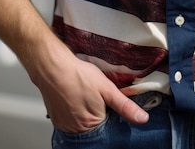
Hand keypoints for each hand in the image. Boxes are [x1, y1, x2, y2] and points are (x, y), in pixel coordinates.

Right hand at [24, 40, 148, 132]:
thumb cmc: (78, 75)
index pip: (108, 125)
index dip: (111, 112)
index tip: (108, 100)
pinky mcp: (55, 118)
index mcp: (91, 124)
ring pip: (82, 121)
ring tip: (84, 94)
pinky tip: (75, 96)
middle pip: (95, 125)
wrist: (52, 66)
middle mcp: (75, 128)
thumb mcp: (107, 89)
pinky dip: (74, 110)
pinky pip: (70, 118)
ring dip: (86, 111)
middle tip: (94, 95)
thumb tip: (142, 118)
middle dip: (99, 112)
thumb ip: (125, 106)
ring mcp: (64, 124)